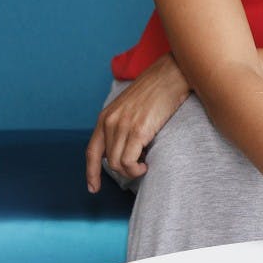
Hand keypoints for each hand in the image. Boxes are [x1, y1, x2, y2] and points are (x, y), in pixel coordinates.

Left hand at [85, 53, 190, 192]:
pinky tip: (146, 164)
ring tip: (144, 165)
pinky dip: (136, 169)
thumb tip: (123, 149)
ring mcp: (123, 126)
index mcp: (106, 117)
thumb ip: (122, 125)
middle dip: (123, 171)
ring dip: (131, 171)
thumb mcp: (130, 107)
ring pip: (117, 165)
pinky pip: (129, 162)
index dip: (91, 173)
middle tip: (139, 166)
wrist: (171, 74)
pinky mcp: (138, 131)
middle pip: (107, 162)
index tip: (93, 188)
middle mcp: (110, 122)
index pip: (92, 151)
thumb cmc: (156, 90)